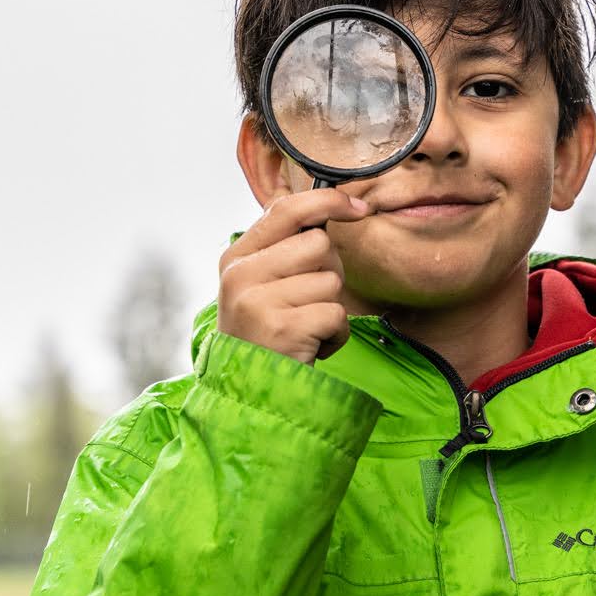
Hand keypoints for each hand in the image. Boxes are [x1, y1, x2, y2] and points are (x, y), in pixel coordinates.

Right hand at [217, 189, 371, 364]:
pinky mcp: (282, 329)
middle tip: (309, 302)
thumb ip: (284, 248)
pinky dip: (335, 335)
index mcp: (237, 258)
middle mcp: (241, 275)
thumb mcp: (260, 286)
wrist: (248, 394)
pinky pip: (336, 314)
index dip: (328, 201)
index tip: (358, 208)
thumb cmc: (266, 336)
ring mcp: (258, 302)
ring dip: (331, 309)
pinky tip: (312, 347)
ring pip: (330, 281)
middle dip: (330, 272)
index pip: (286, 210)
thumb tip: (332, 205)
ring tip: (305, 329)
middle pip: (319, 244)